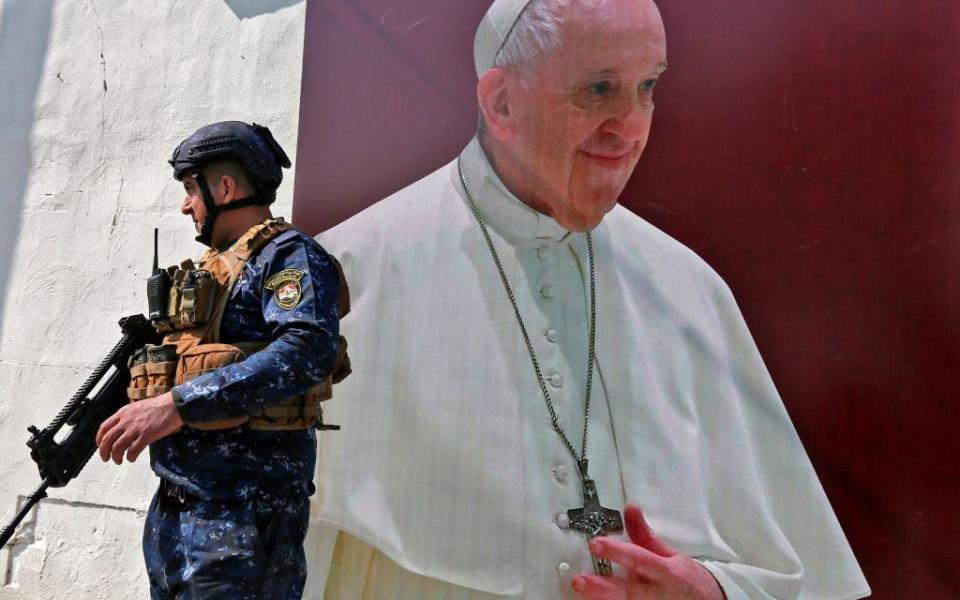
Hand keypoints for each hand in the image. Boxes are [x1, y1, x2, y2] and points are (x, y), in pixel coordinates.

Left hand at [95, 392, 182, 463]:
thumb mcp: (137, 407)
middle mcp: (126, 421)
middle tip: (106, 458)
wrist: (174, 405)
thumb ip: (127, 417)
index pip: (104, 427)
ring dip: (116, 457)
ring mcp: (136, 428)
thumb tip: (122, 430)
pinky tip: (132, 458)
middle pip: (107, 439)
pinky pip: (133, 450)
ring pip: (117, 447)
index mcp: (123, 413)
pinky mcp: (146, 435)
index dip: (99, 439)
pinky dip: (130, 457)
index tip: (100, 446)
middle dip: (104, 452)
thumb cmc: (159, 406)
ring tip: (119, 461)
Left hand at [571, 504, 724, 599]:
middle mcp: (660, 594)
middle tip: (579, 581)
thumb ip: (645, 536)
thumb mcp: (670, 555)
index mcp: (666, 572)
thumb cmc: (684, 579)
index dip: (617, 552)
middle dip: (603, 588)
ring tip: (582, 594)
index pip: (639, 560)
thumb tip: (630, 509)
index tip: (595, 544)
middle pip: (630, 593)